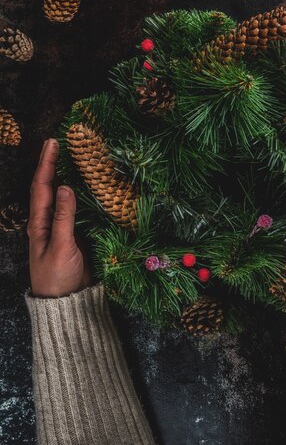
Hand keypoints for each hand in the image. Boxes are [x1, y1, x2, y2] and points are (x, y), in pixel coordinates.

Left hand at [27, 138, 91, 296]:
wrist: (66, 303)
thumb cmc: (58, 278)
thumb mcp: (60, 247)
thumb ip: (64, 218)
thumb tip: (67, 187)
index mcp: (38, 224)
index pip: (41, 187)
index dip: (46, 164)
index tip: (52, 143)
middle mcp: (47, 222)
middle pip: (48, 187)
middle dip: (52, 164)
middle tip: (60, 142)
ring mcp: (61, 228)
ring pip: (61, 196)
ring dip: (65, 175)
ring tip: (72, 157)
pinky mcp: (75, 234)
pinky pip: (76, 208)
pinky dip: (80, 193)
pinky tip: (87, 185)